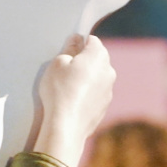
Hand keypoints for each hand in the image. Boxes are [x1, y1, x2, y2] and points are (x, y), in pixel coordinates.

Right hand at [27, 35, 115, 166]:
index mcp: (98, 56)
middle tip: (65, 70)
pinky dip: (87, 94)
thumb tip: (76, 40)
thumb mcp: (57, 63)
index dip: (79, 43)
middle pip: (97, 59)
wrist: (67, 125)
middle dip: (84, 61)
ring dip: (86, 78)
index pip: (92, 40)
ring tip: (68, 88)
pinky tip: (73, 101)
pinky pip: (96, 93)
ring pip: (97, 77)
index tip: (68, 51)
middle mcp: (108, 71)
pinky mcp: (105, 106)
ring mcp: (109, 90)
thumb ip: (69, 48)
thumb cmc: (60, 91)